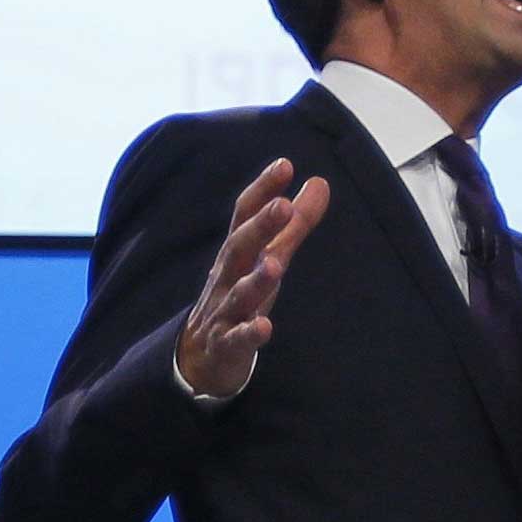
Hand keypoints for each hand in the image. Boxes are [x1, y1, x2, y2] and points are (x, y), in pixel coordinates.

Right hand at [176, 158, 329, 398]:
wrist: (200, 356)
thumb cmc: (239, 296)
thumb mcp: (268, 256)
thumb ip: (296, 223)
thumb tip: (321, 182)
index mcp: (238, 252)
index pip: (245, 214)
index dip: (262, 190)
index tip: (284, 164)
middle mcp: (227, 276)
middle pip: (239, 247)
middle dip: (259, 226)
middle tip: (283, 205)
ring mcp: (223, 310)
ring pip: (238, 293)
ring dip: (255, 279)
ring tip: (275, 265)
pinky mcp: (225, 344)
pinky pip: (237, 338)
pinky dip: (250, 333)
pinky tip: (265, 327)